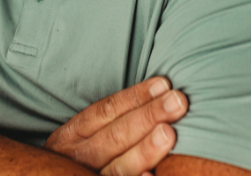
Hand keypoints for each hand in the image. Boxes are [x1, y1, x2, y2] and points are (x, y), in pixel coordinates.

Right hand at [44, 77, 187, 175]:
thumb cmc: (79, 159)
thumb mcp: (81, 137)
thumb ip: (112, 122)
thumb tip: (157, 95)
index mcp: (73, 134)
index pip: (105, 111)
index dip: (134, 97)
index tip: (162, 84)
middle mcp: (77, 157)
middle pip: (114, 136)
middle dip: (148, 117)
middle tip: (177, 103)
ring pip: (118, 167)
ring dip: (145, 150)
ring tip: (169, 133)